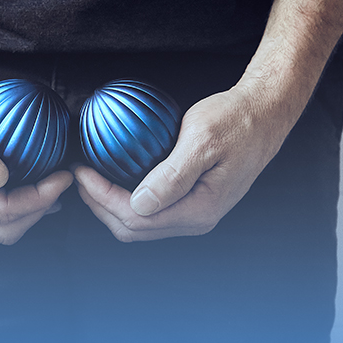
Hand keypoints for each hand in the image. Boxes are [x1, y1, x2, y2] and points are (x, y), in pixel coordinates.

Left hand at [74, 85, 287, 241]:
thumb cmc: (236, 121)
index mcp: (198, 209)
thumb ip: (172, 176)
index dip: (101, 197)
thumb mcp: (202, 141)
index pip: (135, 217)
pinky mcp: (192, 202)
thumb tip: (140, 204)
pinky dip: (125, 200)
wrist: (263, 115)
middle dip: (99, 205)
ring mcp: (194, 213)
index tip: (81, 171)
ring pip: (140, 224)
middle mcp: (196, 219)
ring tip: (90, 178)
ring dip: (110, 205)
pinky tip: (115, 179)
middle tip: (79, 175)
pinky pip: (151, 212)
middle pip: (133, 228)